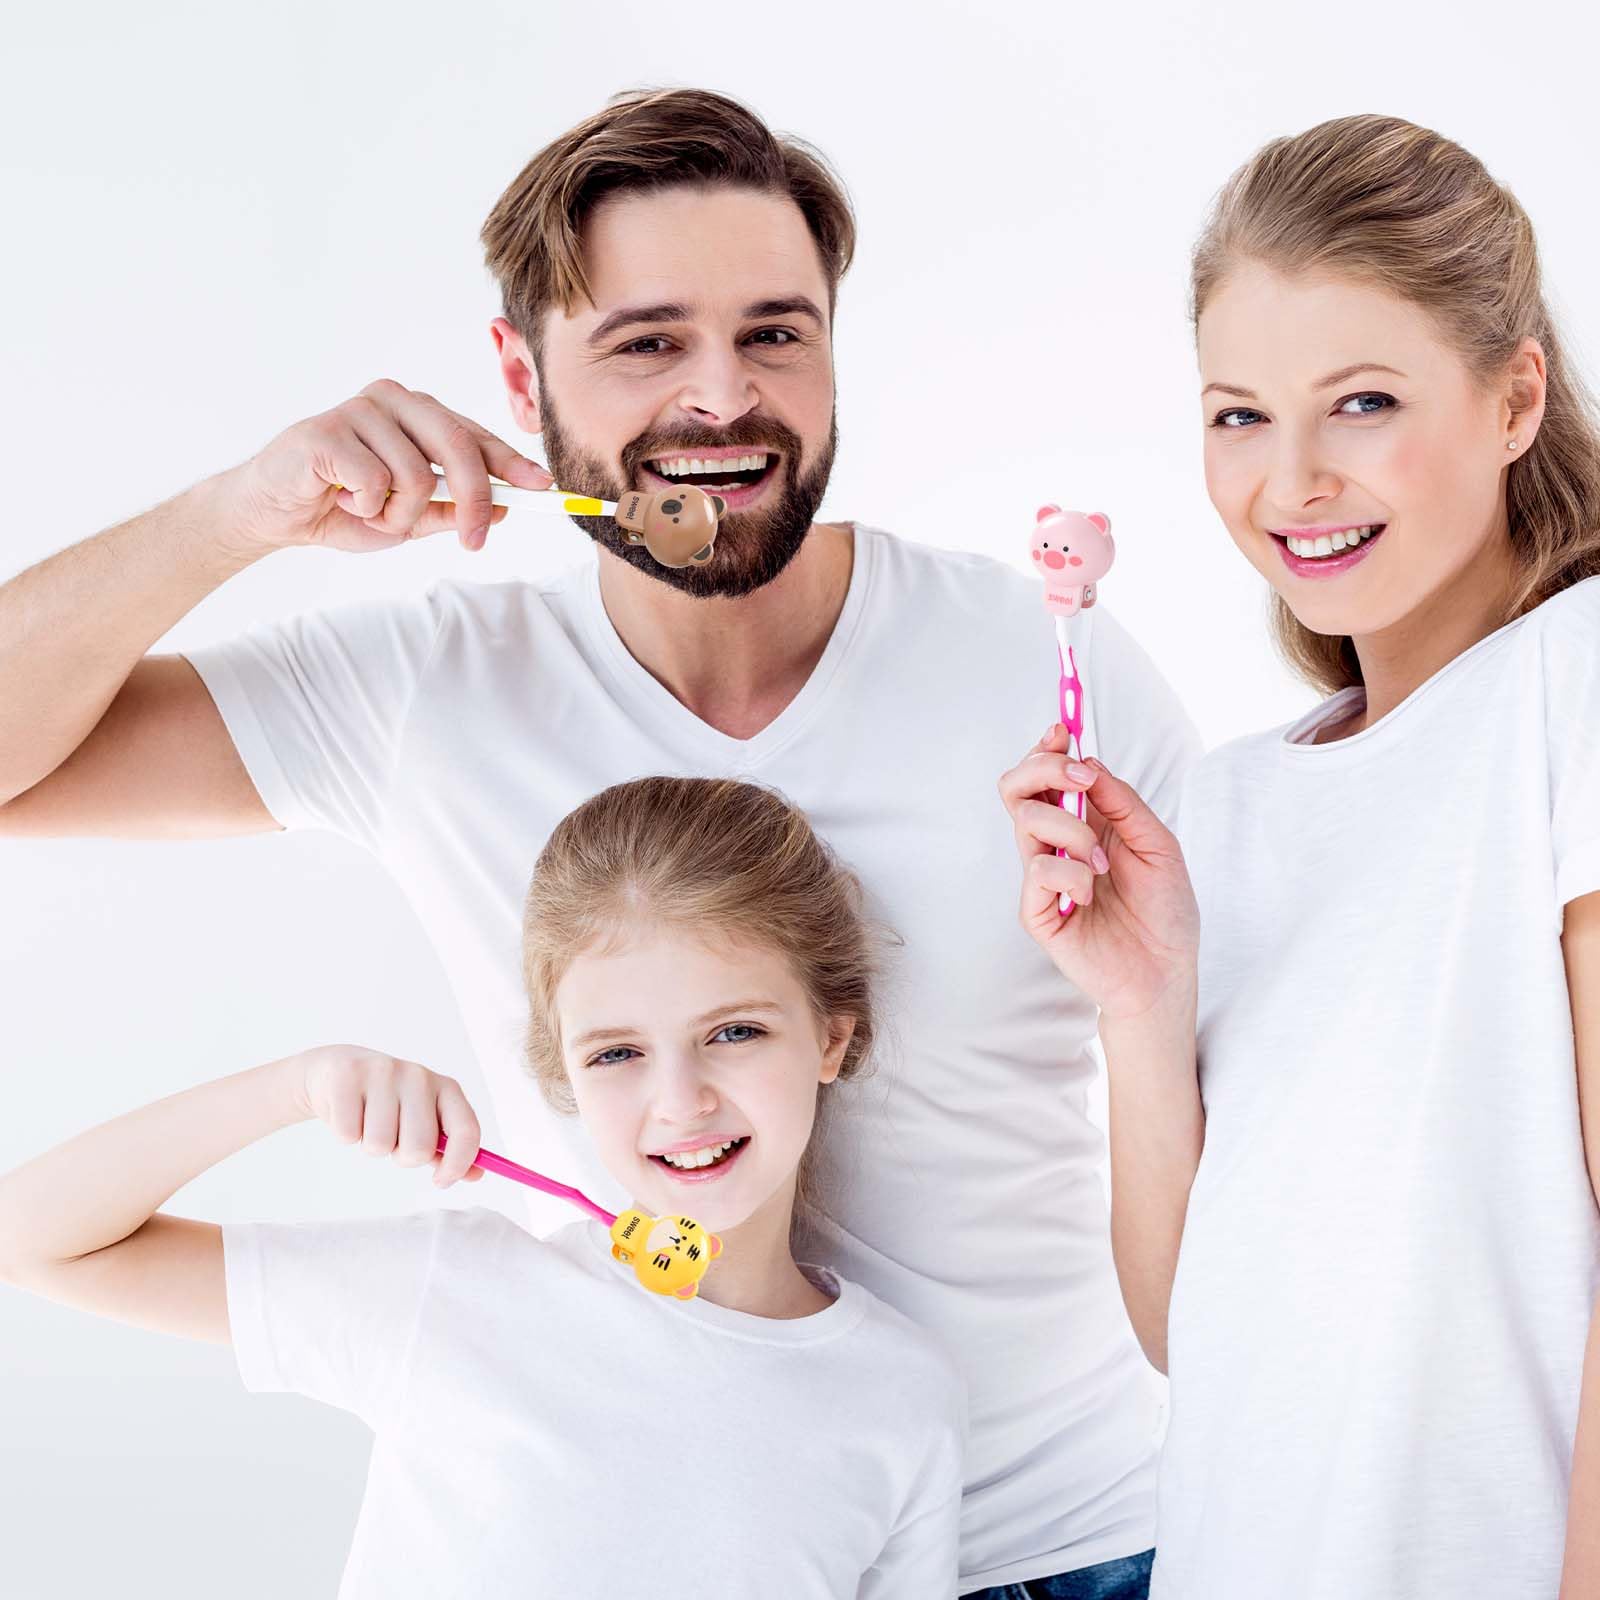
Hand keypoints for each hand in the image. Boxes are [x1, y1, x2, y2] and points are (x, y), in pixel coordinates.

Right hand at [222, 379, 553, 556]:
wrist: (274, 513)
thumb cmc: (345, 508)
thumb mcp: (410, 518)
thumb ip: (452, 509)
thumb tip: (505, 508)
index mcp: (419, 415)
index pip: (476, 436)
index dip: (513, 464)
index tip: (544, 489)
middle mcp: (395, 401)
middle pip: (459, 448)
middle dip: (475, 502)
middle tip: (474, 542)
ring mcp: (361, 410)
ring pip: (417, 476)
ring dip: (400, 516)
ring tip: (371, 514)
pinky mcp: (328, 428)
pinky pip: (376, 482)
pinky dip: (367, 509)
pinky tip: (343, 501)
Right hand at [291, 1044, 484, 1187]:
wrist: (337, 1071)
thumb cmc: (388, 1104)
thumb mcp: (423, 1119)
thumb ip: (448, 1148)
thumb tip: (475, 1175)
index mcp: (446, 1087)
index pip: (466, 1131)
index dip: (457, 1164)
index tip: (440, 1181)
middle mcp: (419, 1076)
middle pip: (419, 1149)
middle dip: (401, 1155)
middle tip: (391, 1136)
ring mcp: (384, 1072)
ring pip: (380, 1146)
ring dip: (370, 1145)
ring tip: (367, 1122)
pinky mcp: (348, 1077)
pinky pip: (348, 1135)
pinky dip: (346, 1135)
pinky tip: (348, 1112)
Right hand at [997, 725, 1199, 1025]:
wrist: (1166, 972)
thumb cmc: (1165, 911)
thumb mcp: (1158, 843)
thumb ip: (1121, 802)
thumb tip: (1088, 765)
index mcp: (1083, 822)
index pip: (1046, 775)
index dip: (1047, 748)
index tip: (1063, 731)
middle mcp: (1056, 843)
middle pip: (1017, 787)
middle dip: (1044, 768)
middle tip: (1080, 779)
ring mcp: (1042, 876)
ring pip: (1027, 820)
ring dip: (1071, 828)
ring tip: (1102, 863)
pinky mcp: (1036, 911)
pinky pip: (1037, 870)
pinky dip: (1069, 875)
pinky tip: (1090, 896)